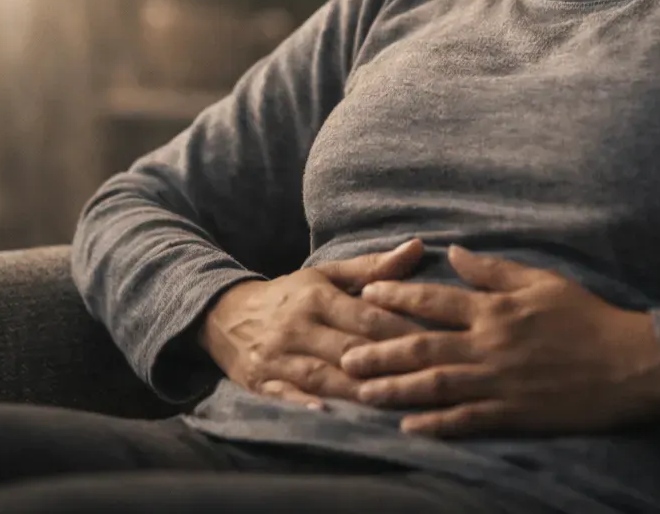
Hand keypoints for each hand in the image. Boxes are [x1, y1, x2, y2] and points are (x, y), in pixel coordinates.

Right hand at [196, 238, 428, 408]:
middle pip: (348, 349)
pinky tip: (327, 413)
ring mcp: (276, 357)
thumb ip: (373, 267)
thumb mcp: (326, 275)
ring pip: (321, 375)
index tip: (436, 344)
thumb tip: (419, 246)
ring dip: (355, 390)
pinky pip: (284, 395)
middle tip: (426, 379)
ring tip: (391, 402)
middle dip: (386, 365)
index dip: (400, 331)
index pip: (365, 316)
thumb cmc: (290, 296)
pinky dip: (304, 404)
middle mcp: (296, 326)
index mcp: (315, 297)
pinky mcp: (260, 383)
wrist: (224, 315)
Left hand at [340, 244, 659, 436]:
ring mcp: (499, 383)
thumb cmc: (587, 318)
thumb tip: (454, 252)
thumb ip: (494, 270)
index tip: (366, 293)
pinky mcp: (513, 414)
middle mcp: (490, 345)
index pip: (434, 300)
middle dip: (380, 349)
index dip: (397, 296)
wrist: (629, 365)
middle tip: (345, 354)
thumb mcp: (541, 281)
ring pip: (435, 386)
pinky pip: (466, 421)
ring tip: (362, 391)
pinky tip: (408, 428)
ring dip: (395, 389)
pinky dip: (435, 424)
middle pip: (422, 346)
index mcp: (495, 309)